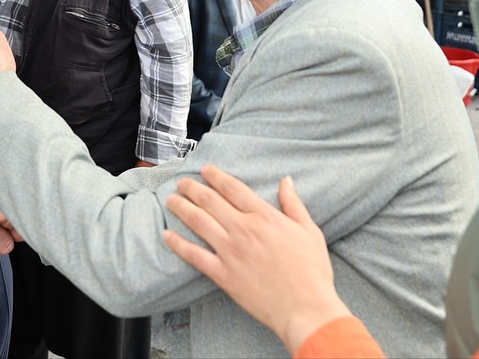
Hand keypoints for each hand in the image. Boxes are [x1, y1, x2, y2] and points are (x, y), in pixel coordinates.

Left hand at [162, 164, 351, 352]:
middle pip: (210, 201)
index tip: (205, 169)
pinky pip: (194, 256)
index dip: (216, 176)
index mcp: (264, 216)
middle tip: (181, 183)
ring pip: (198, 222)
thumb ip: (294, 204)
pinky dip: (178, 244)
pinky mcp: (223, 274)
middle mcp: (243, 229)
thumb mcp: (309, 231)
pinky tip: (166, 236)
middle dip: (192, 188)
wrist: (305, 308)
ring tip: (171, 200)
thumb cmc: (312, 271)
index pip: (233, 188)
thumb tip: (286, 181)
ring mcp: (230, 251)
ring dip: (181, 208)